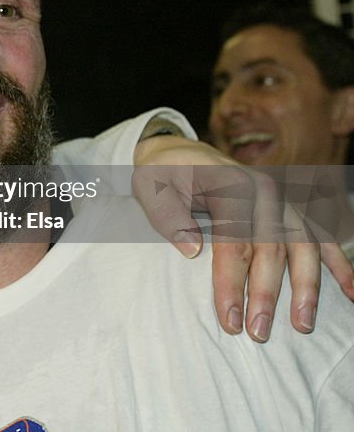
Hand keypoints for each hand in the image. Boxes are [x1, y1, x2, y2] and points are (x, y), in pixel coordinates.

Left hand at [132, 135, 353, 341]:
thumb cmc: (162, 175)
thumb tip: (191, 249)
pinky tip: (350, 292)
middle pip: (272, 249)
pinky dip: (338, 263)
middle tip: (258, 333)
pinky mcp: (290, 209)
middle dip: (267, 295)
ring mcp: (282, 200)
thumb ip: (167, 216)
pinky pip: (321, 237)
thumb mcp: (150, 188)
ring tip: (302, 325)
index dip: (232, 284)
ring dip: (306, 287)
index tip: (230, 320)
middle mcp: (264, 190)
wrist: (177, 152)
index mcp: (230, 185)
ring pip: (303, 247)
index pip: (235, 243)